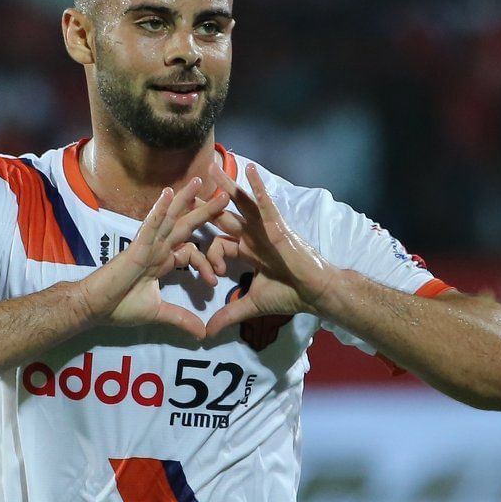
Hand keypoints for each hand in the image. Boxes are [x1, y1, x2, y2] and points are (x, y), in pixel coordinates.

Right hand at [77, 177, 228, 338]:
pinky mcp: (136, 247)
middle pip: (184, 226)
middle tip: (225, 196)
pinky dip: (159, 210)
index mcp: (162, 261)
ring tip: (200, 182)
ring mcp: (147, 245)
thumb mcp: (159, 313)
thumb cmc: (120, 307)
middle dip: (204, 211)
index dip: (206, 263)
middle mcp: (157, 249)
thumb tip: (202, 335)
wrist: (96, 308)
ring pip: (169, 218)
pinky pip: (150, 225)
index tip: (215, 281)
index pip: (190, 252)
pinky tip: (168, 194)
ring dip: (185, 200)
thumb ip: (181, 319)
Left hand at [205, 163, 336, 337]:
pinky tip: (249, 169)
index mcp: (247, 250)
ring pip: (241, 203)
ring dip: (227, 185)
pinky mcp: (277, 225)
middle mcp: (253, 235)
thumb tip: (207, 334)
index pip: (218, 244)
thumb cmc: (290, 294)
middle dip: (205, 206)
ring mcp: (264, 228)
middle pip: (224, 216)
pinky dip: (257, 186)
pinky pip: (265, 202)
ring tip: (212, 167)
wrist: (315, 293)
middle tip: (186, 193)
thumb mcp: (252, 304)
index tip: (210, 276)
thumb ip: (228, 314)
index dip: (209, 256)